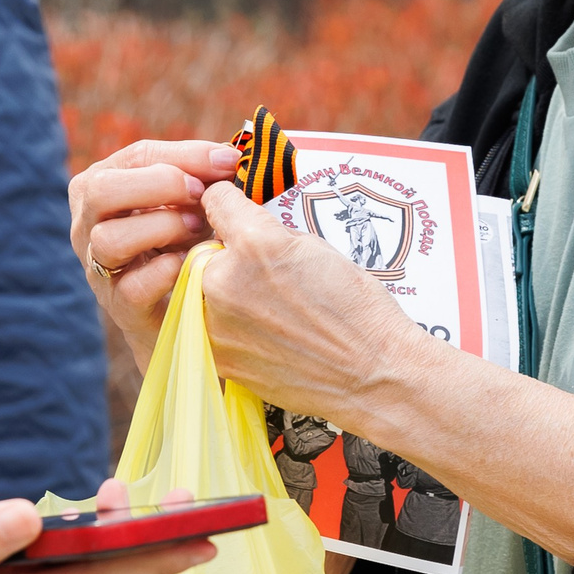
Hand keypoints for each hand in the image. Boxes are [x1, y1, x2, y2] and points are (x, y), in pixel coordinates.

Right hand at [69, 139, 243, 369]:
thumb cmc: (180, 241)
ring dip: (160, 228)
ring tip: (195, 229)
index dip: (183, 155)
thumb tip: (228, 158)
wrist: (179, 310)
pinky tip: (189, 264)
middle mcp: (86, 225)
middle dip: (158, 185)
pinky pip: (132, 288)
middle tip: (199, 194)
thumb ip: (200, 176)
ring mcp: (98, 268)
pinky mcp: (118, 307)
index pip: (134, 157)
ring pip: (108, 239)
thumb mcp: (185, 202)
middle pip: (101, 191)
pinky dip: (165, 272)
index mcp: (99, 187)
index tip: (225, 162)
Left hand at [196, 181, 428, 421]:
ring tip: (270, 310)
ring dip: (226, 293)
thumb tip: (239, 226)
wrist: (370, 373)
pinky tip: (267, 333)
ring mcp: (217, 324)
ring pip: (204, 292)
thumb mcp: (315, 246)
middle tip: (265, 277)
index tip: (235, 212)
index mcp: (255, 243)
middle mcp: (225, 281)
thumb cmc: (355, 308)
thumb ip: (266, 232)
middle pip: (205, 251)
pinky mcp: (219, 357)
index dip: (229, 204)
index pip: (216, 200)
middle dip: (228, 257)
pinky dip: (231, 325)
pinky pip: (210, 326)